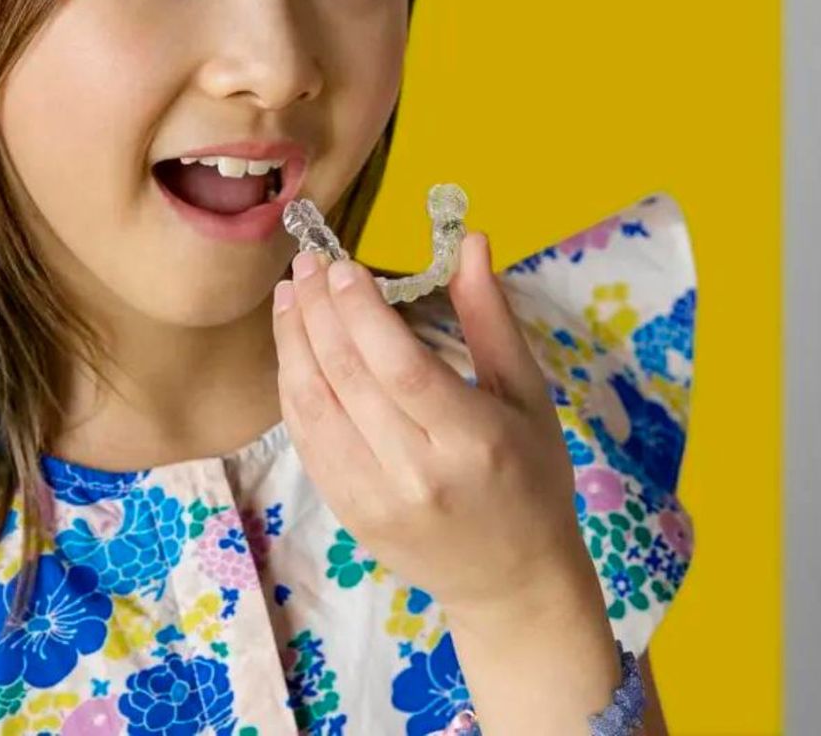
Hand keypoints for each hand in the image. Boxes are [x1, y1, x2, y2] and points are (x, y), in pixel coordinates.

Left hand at [270, 232, 593, 620]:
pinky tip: (293, 350)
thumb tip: (472, 240)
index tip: (339, 265)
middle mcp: (416, 472)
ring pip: (313, 406)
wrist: (511, 581)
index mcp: (472, 439)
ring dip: (292, 342)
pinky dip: (291, 388)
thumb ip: (491, 316)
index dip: (360, 309)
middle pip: (347, 377)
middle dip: (316, 310)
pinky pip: (306, 440)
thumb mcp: (527, 394)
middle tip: (305, 263)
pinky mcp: (348, 513)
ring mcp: (373, 499)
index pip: (400, 364)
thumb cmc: (531, 477)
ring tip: (288, 296)